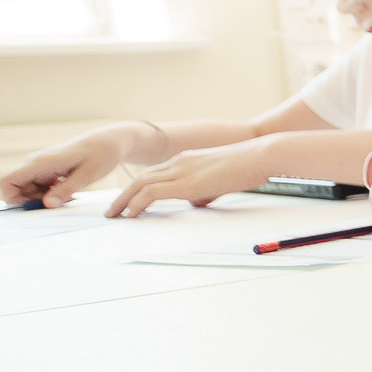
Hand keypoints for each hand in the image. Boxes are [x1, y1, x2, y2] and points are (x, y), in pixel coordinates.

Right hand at [0, 123, 142, 206]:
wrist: (111, 141)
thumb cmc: (102, 154)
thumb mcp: (87, 175)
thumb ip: (66, 190)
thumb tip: (47, 204)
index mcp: (40, 163)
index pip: (6, 182)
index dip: (12, 199)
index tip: (34, 208)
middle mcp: (35, 163)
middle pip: (16, 190)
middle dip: (33, 202)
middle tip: (59, 204)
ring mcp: (41, 166)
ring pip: (29, 190)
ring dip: (44, 199)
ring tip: (68, 197)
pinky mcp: (48, 169)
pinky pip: (40, 187)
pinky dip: (51, 194)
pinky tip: (69, 193)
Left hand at [107, 140, 271, 216]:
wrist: (259, 155)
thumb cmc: (248, 167)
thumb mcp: (221, 180)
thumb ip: (204, 190)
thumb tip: (195, 202)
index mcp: (186, 160)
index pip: (153, 174)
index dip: (137, 188)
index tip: (128, 201)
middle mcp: (178, 162)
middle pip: (140, 179)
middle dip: (123, 196)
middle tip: (112, 211)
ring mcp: (181, 170)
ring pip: (140, 184)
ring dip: (123, 201)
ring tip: (113, 216)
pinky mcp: (186, 182)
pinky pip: (152, 193)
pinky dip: (137, 204)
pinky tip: (131, 215)